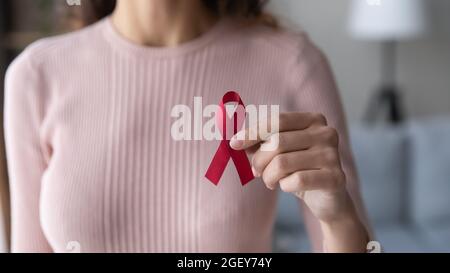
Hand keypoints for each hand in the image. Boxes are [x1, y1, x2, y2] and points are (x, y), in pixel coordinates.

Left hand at [230, 112, 367, 251]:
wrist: (327, 198)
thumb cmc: (299, 170)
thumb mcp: (279, 153)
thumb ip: (261, 143)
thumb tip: (236, 140)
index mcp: (313, 120)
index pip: (277, 121)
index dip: (253, 132)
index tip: (234, 144)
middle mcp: (326, 133)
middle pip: (277, 142)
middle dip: (259, 160)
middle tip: (256, 171)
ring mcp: (332, 155)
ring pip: (282, 163)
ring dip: (268, 176)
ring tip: (270, 181)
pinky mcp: (336, 178)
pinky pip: (296, 181)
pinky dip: (284, 186)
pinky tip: (287, 187)